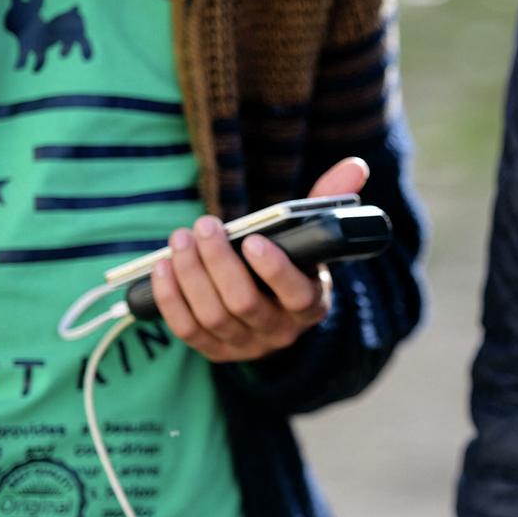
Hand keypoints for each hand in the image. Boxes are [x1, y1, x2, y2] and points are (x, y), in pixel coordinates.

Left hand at [152, 157, 369, 361]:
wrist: (272, 307)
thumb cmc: (293, 261)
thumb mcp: (311, 236)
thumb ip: (329, 200)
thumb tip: (356, 166)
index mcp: (311, 303)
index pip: (296, 294)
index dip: (274, 270)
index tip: (253, 241)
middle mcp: (280, 331)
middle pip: (244, 304)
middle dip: (219, 262)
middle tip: (205, 226)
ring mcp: (246, 344)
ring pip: (213, 316)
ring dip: (191, 275)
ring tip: (180, 239)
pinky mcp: (215, 350)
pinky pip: (187, 330)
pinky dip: (171, 299)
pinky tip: (162, 268)